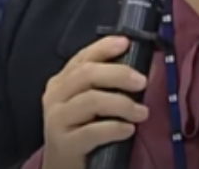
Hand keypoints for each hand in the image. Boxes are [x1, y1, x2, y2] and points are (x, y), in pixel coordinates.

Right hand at [41, 36, 148, 168]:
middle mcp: (55, 97)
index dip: (104, 47)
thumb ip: (106, 82)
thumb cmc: (83, 129)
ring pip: (92, 101)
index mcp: (62, 81)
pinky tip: (129, 129)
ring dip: (123, 104)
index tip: (126, 43)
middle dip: (119, 74)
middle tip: (143, 81)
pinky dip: (115, 128)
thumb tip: (138, 64)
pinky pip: (92, 131)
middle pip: (87, 74)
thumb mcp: (91, 102)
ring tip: (142, 112)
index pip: (83, 57)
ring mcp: (56, 120)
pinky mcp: (64, 145)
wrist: (64, 168)